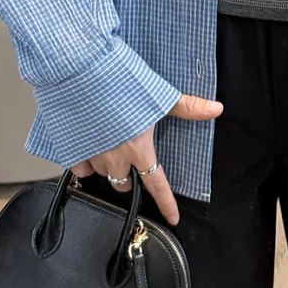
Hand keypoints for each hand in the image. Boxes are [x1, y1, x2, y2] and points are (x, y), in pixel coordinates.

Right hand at [67, 93, 223, 225]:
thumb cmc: (120, 80)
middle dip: (131, 176)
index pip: (156, 184)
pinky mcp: (71, 149)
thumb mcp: (159, 93)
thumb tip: (217, 109)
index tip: (173, 218)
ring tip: (109, 147)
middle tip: (132, 157)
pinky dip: (84, 165)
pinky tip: (88, 150)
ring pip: (102, 175)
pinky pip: (79, 169)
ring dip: (109, 168)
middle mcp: (114, 158)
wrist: (81, 70)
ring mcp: (90, 155)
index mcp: (138, 148)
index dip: (166, 203)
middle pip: (125, 183)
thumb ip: (187, 106)